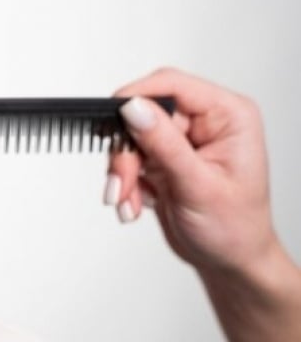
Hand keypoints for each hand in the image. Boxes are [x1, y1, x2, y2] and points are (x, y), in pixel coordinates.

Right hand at [107, 67, 300, 340]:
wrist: (230, 262)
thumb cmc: (235, 229)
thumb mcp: (199, 186)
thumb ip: (164, 144)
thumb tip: (134, 109)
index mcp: (228, 116)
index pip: (172, 86)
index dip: (137, 98)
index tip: (114, 122)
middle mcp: (204, 122)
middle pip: (143, 113)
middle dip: (127, 152)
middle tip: (123, 182)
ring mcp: (181, 140)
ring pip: (129, 137)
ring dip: (122, 172)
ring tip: (128, 200)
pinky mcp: (162, 157)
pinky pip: (127, 158)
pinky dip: (124, 182)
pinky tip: (134, 203)